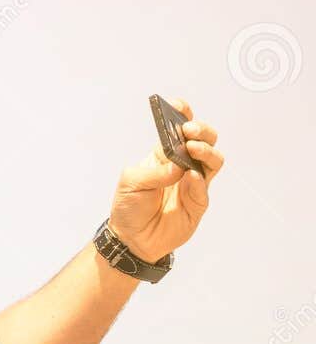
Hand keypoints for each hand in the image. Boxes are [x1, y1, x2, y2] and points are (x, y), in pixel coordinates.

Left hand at [109, 97, 223, 263]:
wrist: (132, 238)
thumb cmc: (129, 206)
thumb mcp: (130, 183)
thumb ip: (153, 173)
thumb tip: (177, 168)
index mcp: (165, 154)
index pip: (178, 129)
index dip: (182, 114)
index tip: (179, 105)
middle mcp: (183, 165)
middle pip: (205, 140)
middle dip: (201, 131)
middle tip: (189, 130)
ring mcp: (194, 183)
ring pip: (214, 160)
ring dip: (206, 151)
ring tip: (192, 150)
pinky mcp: (199, 202)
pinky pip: (206, 188)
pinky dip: (200, 181)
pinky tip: (190, 177)